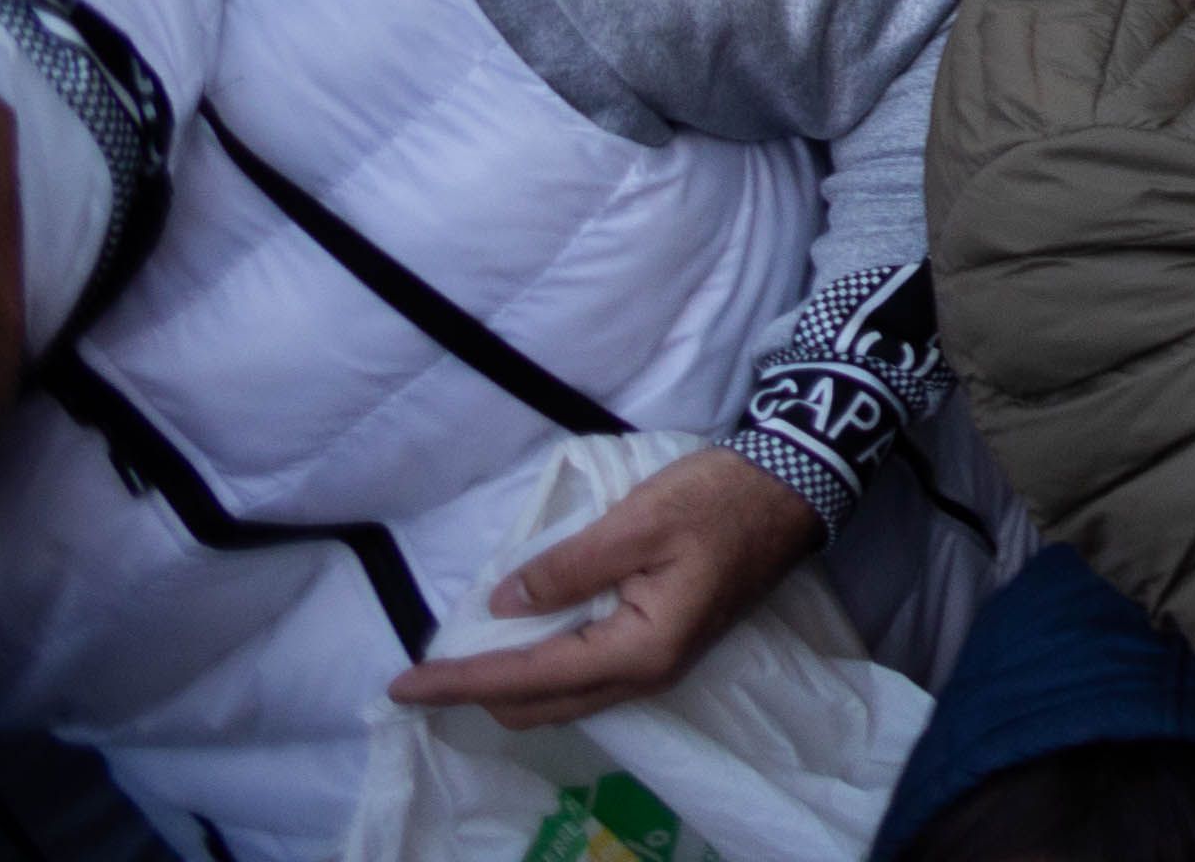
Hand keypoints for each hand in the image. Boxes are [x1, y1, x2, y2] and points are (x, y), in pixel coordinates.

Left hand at [384, 447, 820, 728]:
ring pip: (559, 699)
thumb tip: (502, 606)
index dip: (458, 682)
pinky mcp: (663, 648)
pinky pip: (582, 679)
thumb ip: (566, 568)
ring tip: (462, 655)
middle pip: (537, 707)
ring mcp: (657, 666)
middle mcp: (645, 675)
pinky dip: (539, 670)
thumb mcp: (637, 522)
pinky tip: (521, 638)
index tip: (401, 684)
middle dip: (474, 694)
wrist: (793, 488)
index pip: (525, 678)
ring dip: (506, 684)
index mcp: (638, 649)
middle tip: (425, 668)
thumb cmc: (719, 499)